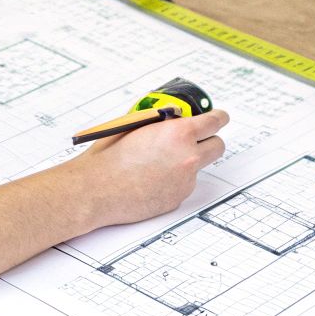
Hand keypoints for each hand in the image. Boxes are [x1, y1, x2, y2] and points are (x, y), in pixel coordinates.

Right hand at [69, 109, 229, 227]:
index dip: (218, 117)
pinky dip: (172, 180)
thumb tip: (174, 116)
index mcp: (179, 134)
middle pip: (218, 146)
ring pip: (198, 167)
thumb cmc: (110, 155)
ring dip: (186, 162)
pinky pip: (182, 184)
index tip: (218, 117)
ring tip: (156, 162)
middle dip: (209, 140)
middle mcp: (188, 158)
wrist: (96, 189)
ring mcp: (185, 182)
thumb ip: (161, 120)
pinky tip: (150, 178)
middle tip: (195, 138)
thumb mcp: (137, 124)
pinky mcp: (177, 199)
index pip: (215, 121)